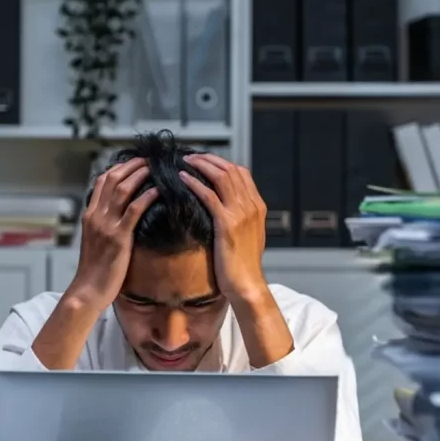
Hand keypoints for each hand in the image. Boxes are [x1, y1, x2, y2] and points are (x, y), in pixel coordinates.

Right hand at [68, 158, 156, 310]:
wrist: (88, 290)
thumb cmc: (95, 270)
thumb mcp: (96, 242)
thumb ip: (105, 225)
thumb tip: (120, 216)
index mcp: (90, 215)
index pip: (103, 181)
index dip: (120, 168)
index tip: (136, 162)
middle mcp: (96, 216)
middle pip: (113, 179)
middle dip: (132, 166)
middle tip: (149, 160)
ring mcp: (106, 225)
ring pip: (123, 189)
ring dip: (140, 175)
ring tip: (155, 168)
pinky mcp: (118, 238)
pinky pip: (134, 210)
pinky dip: (147, 196)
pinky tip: (158, 190)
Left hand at [180, 154, 268, 303]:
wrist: (247, 284)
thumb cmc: (243, 265)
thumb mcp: (247, 235)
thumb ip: (240, 217)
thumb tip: (226, 208)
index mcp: (257, 206)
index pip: (241, 172)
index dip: (221, 162)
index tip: (204, 160)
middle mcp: (251, 205)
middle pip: (230, 169)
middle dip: (209, 159)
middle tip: (191, 156)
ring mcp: (241, 214)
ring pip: (221, 177)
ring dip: (201, 165)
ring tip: (185, 161)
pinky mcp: (227, 224)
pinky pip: (209, 196)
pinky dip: (195, 183)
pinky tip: (182, 179)